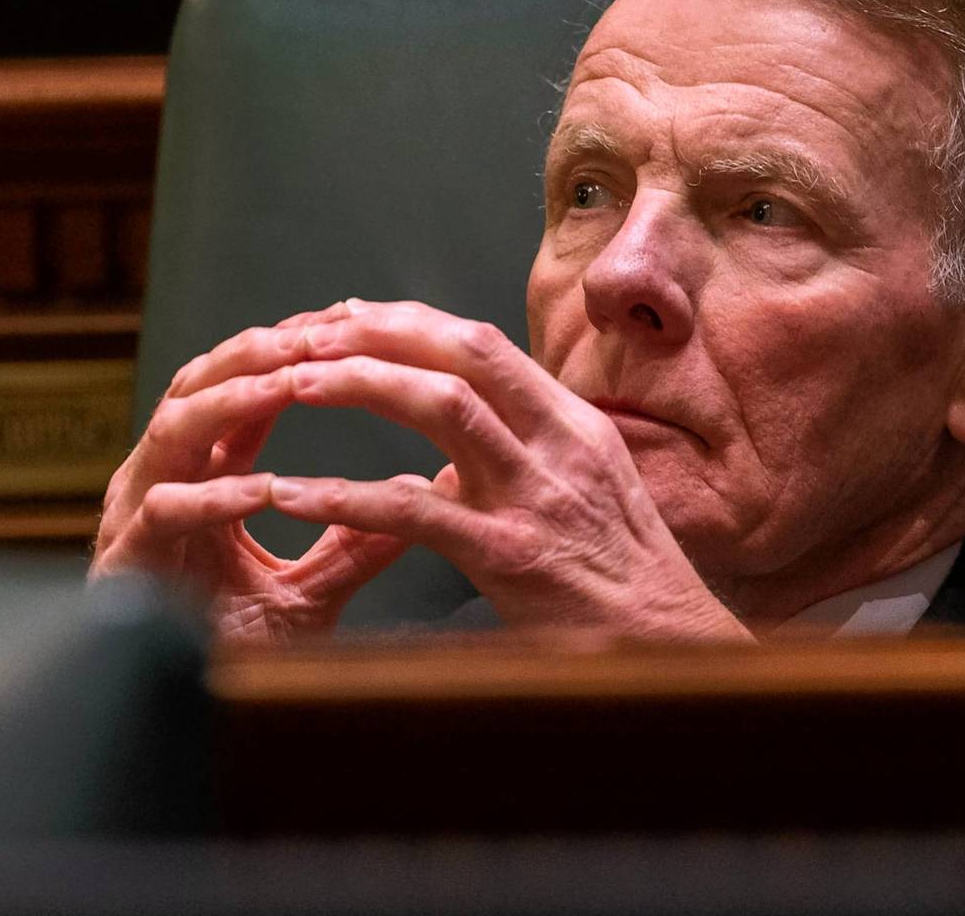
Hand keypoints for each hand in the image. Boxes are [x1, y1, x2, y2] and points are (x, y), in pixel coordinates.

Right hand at [91, 306, 417, 645]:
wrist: (179, 721)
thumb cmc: (233, 649)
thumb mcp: (310, 588)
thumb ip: (355, 542)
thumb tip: (425, 498)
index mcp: (202, 475)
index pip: (241, 388)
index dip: (289, 354)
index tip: (346, 328)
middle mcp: (163, 479)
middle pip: (200, 385)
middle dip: (257, 354)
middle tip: (318, 332)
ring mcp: (137, 513)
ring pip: (174, 429)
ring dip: (234, 401)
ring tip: (290, 383)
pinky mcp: (126, 558)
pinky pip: (167, 512)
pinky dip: (217, 496)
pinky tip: (265, 488)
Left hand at [265, 299, 752, 640]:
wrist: (673, 648)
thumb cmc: (624, 583)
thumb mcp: (589, 496)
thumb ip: (527, 461)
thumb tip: (449, 454)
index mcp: (574, 426)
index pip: (484, 344)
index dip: (409, 321)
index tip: (350, 315)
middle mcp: (559, 446)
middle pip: (462, 353)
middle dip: (377, 332)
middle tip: (306, 334)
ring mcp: (536, 498)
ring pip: (442, 408)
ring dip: (359, 385)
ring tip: (292, 385)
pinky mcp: (510, 557)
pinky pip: (411, 512)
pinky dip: (343, 495)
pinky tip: (290, 493)